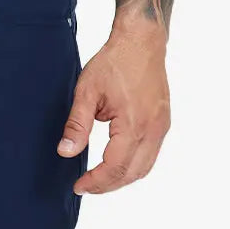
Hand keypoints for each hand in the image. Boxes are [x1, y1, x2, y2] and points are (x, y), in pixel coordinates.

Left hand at [57, 28, 170, 193]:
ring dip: (123, 178)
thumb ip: (77, 124)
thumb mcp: (87, 90)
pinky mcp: (164, 122)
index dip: (96, 182)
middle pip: (132, 173)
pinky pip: (151, 154)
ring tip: (99, 179)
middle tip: (86, 186)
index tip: (79, 186)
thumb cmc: (114, 61)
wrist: (141, 41)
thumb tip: (65, 152)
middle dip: (108, 185)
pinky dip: (134, 165)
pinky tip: (117, 161)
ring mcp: (161, 127)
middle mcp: (153, 130)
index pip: (115, 167)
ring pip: (145, 167)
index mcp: (133, 124)